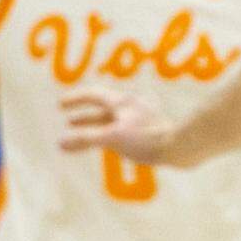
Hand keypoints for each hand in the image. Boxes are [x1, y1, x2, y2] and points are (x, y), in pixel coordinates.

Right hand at [58, 86, 180, 165]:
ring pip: (111, 121)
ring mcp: (140, 118)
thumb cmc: (147, 137)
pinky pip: (121, 130)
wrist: (180, 144)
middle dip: (84, 116)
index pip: (94, 95)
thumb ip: (86, 139)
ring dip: (95, 126)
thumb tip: (61, 142)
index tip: (60, 104)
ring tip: (81, 135)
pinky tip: (108, 145)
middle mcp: (130, 107)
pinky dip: (107, 135)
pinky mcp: (148, 131)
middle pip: (102, 109)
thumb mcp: (113, 137)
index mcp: (122, 102)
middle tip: (68, 121)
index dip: (76, 98)